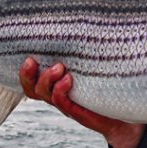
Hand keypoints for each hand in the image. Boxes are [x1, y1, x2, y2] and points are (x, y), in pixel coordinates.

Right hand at [19, 58, 144, 147]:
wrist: (122, 119)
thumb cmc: (106, 89)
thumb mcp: (91, 70)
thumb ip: (82, 57)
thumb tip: (82, 27)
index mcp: (55, 86)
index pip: (31, 82)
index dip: (25, 73)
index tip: (29, 57)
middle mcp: (57, 96)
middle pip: (32, 90)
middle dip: (28, 75)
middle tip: (33, 60)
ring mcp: (66, 105)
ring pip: (45, 94)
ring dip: (47, 79)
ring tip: (60, 68)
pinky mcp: (77, 112)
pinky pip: (62, 102)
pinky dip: (61, 90)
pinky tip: (69, 79)